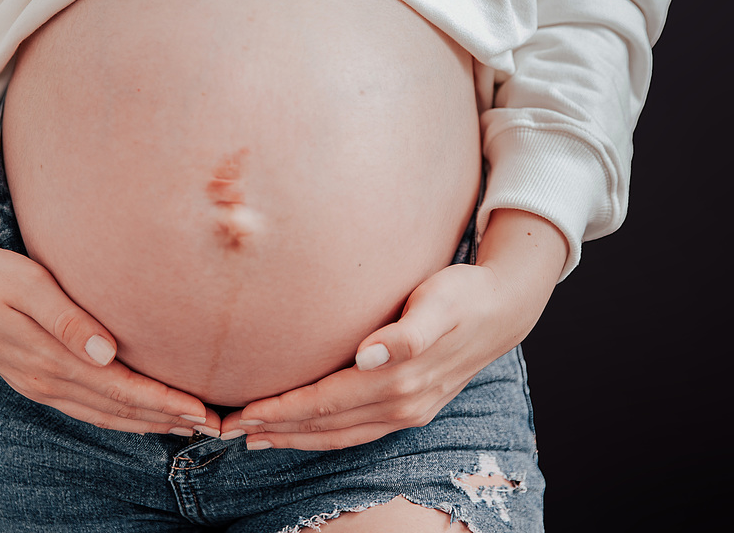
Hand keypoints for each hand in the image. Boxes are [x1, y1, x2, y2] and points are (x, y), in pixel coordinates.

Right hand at [0, 245, 218, 434]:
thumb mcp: (27, 286)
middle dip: (168, 420)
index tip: (201, 410)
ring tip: (191, 427)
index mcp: (49, 359)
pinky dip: (122, 417)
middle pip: (119, 409)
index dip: (163, 402)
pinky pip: (89, 408)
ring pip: (105, 415)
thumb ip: (67, 319)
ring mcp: (40, 386)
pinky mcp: (38, 381)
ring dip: (149, 424)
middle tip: (215, 427)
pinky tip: (142, 417)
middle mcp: (47, 381)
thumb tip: (106, 353)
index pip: (120, 389)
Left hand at [221, 208, 563, 450]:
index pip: (326, 401)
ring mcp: (408, 412)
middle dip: (277, 430)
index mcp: (400, 379)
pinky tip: (303, 431)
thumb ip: (407, 332)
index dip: (282, 410)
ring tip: (255, 438)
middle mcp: (402, 404)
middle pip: (326, 426)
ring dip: (295, 439)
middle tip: (229, 430)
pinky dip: (323, 436)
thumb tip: (370, 355)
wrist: (504, 308)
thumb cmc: (464, 294)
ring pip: (339, 435)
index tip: (243, 412)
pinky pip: (356, 433)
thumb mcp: (439, 302)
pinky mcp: (411, 409)